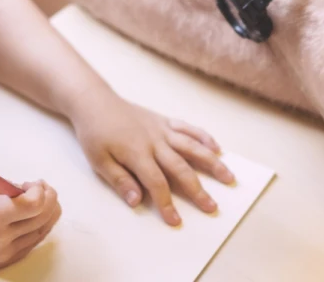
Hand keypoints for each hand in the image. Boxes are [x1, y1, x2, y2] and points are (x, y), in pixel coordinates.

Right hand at [0, 177, 60, 268]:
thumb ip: (12, 185)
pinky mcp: (1, 261)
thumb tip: (38, 190)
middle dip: (49, 199)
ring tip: (37, 200)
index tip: (33, 182)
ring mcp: (1, 253)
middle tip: (42, 187)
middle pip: (42, 218)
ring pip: (40, 232)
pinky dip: (36, 228)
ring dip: (47, 214)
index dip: (41, 190)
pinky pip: (30, 244)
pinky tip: (31, 216)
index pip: (35, 204)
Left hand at [70, 90, 235, 225]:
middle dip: (197, 190)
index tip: (175, 220)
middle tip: (212, 207)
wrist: (96, 102)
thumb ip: (119, 180)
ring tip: (228, 177)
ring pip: (192, 147)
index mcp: (137, 154)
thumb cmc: (95, 134)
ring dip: (211, 162)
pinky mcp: (164, 120)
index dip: (166, 203)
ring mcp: (162, 130)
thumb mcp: (98, 161)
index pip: (156, 183)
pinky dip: (204, 137)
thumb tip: (136, 201)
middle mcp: (154, 142)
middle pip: (181, 168)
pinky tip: (217, 148)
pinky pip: (188, 128)